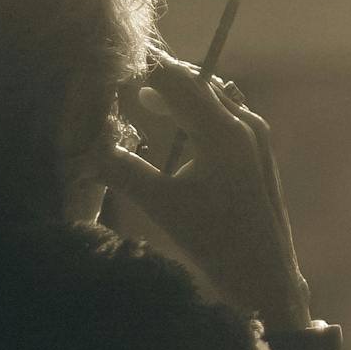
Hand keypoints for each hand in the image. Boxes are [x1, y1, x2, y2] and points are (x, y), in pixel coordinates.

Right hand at [100, 50, 311, 330]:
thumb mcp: (161, 205)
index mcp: (222, 133)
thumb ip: (122, 170)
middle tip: (126, 81)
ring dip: (181, 94)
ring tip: (148, 100)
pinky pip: (227, 113)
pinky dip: (200, 110)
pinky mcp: (261, 149)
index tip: (112, 77)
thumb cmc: (213, 243)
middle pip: (196, 82)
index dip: (142, 74)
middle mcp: (245, 124)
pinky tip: (181, 123)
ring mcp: (258, 135)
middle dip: (160, 80)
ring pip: (214, 95)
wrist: (265, 275)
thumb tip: (85, 148)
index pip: (175, 81)